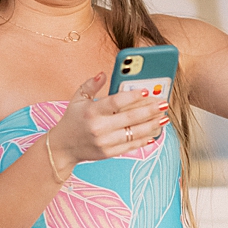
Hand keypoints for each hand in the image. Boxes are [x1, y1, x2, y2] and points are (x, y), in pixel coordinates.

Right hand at [47, 73, 169, 174]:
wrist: (63, 148)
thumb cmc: (72, 120)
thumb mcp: (77, 99)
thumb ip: (91, 85)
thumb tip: (104, 73)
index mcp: (91, 111)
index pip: (116, 102)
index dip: (132, 96)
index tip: (146, 90)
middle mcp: (99, 127)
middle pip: (130, 118)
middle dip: (150, 110)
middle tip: (164, 103)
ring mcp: (104, 142)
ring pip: (134, 133)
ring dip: (152, 125)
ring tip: (164, 118)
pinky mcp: (108, 153)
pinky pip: (130, 146)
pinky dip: (144, 139)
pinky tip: (154, 132)